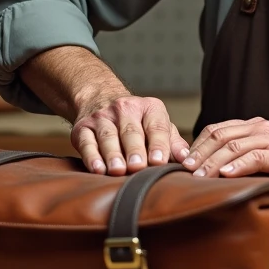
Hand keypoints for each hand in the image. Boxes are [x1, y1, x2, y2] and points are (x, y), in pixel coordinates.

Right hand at [71, 93, 190, 176]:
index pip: (156, 126)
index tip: (159, 161)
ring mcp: (102, 117)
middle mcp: (125, 109)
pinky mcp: (82, 127)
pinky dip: (91, 157)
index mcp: (149, 108)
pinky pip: (87, 142)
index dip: (158, 144)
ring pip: (108, 137)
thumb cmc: (137, 121)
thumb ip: (173, 142)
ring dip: (113, 155)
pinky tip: (97, 169)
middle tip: (138, 167)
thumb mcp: (158, 124)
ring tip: (118, 170)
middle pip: (131, 132)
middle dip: (135, 150)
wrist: (100, 97)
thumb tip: (186, 159)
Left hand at [183, 117, 268, 214]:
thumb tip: (201, 175)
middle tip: (184, 172)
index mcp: (252, 128)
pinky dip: (238, 165)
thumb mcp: (260, 163)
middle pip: (219, 135)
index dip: (195, 146)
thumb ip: (237, 161)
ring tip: (199, 176)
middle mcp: (261, 129)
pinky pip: (256, 157)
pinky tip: (226, 175)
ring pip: (233, 145)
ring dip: (212, 162)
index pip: (215, 131)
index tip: (180, 164)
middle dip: (198, 154)